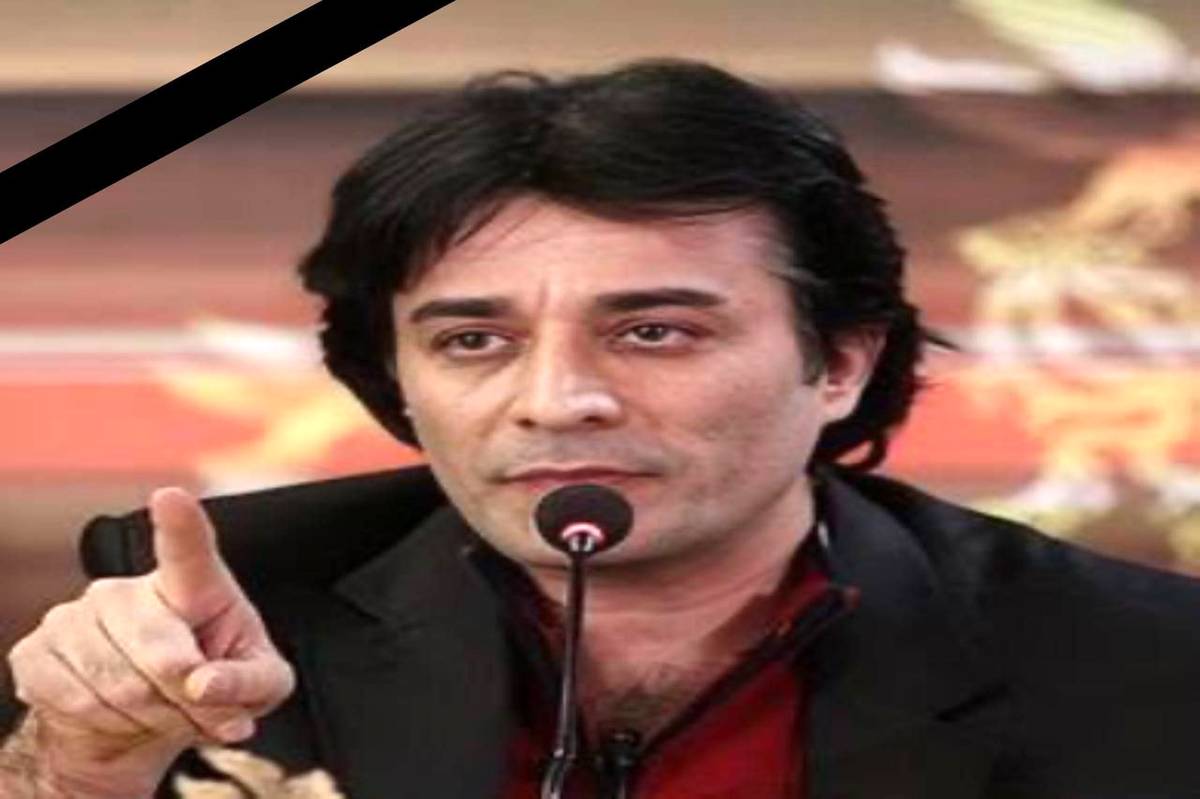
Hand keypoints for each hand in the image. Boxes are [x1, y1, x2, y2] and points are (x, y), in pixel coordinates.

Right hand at [5, 487, 295, 798]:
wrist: (141, 723)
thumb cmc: (212, 687)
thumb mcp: (259, 687)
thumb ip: (249, 684)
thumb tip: (203, 684)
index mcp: (193, 583)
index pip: (187, 550)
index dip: (179, 524)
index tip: (171, 498)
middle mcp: (128, 588)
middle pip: (158, 652)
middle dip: (182, 697)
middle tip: (195, 708)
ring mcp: (76, 615)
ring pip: (114, 683)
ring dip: (147, 717)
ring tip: (161, 711)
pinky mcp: (37, 649)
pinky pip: (71, 699)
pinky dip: (102, 724)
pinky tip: (117, 714)